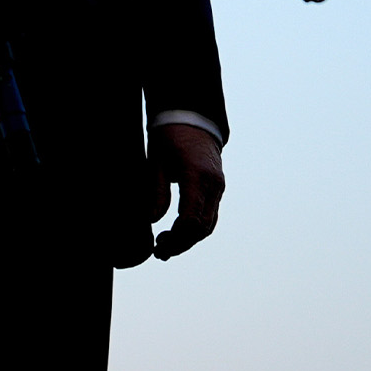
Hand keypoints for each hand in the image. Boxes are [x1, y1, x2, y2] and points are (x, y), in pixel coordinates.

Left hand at [143, 122, 223, 259]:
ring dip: (189, 240)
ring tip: (165, 246)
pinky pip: (210, 215)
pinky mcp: (216, 188)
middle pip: (202, 228)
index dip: (175, 238)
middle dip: (181, 244)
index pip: (191, 219)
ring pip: (208, 225)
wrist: (192, 118)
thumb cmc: (170, 136)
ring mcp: (218, 186)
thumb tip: (152, 220)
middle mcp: (212, 184)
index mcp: (196, 175)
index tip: (158, 245)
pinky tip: (177, 233)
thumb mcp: (156, 161)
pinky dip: (195, 229)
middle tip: (159, 252)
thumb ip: (156, 191)